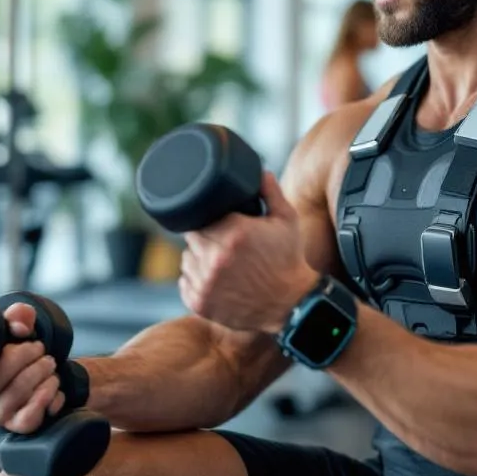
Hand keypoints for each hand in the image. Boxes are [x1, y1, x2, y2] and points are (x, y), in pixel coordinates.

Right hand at [0, 303, 66, 433]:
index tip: (29, 337)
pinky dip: (45, 399)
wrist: (48, 369)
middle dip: (25, 365)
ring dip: (38, 379)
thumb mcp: (19, 326)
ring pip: (10, 403)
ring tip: (50, 366)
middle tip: (43, 353)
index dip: (10, 354)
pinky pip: (27, 420)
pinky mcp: (18, 426)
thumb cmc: (25, 347)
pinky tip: (53, 386)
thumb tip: (21, 326)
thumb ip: (17, 316)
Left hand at [179, 171, 319, 335]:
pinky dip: (195, 281)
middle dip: (205, 238)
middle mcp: (215, 258)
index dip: (209, 220)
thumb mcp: (287, 221)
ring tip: (221, 263)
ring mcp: (205, 282)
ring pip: (187, 260)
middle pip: (193, 238)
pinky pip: (184, 283)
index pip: (201, 218)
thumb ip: (271, 193)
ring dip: (198, 259)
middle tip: (223, 244)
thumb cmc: (289, 260)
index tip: (220, 225)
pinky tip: (216, 281)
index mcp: (234, 233)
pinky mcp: (200, 303)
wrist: (292, 304)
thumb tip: (260, 171)